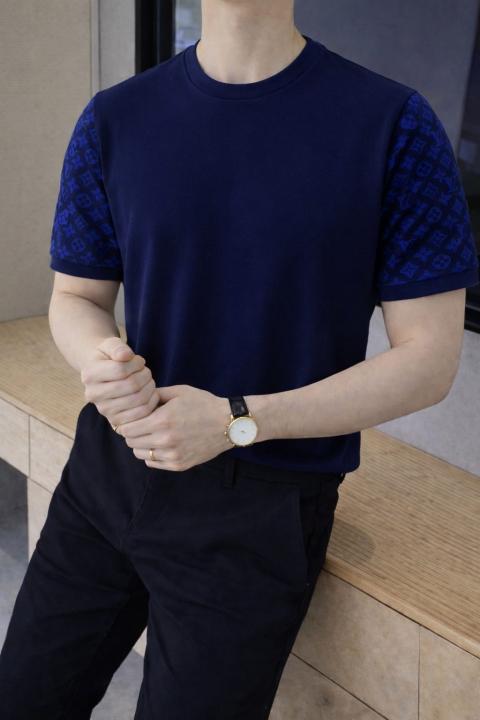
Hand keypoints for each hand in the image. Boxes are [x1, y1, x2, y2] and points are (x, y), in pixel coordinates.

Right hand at [80, 337, 158, 426]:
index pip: (121, 370)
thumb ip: (118, 347)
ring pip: (139, 399)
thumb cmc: (109, 357)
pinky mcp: (116, 421)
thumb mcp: (110, 345)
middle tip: (146, 371)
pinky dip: (151, 401)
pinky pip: (142, 414)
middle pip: (131, 385)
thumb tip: (126, 355)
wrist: (102, 374)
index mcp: (89, 375)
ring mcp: (104, 410)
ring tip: (147, 381)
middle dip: (145, 375)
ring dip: (150, 387)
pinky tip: (150, 393)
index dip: (136, 363)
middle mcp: (93, 395)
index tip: (139, 361)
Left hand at [115, 384, 231, 470]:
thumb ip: (154, 395)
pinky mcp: (179, 465)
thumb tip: (135, 398)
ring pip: (140, 454)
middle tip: (140, 425)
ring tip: (151, 435)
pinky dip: (152, 454)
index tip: (130, 418)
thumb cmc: (203, 404)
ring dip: (141, 444)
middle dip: (132, 433)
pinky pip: (153, 463)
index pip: (127, 428)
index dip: (125, 423)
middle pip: (131, 442)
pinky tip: (161, 444)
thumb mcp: (178, 392)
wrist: (228, 423)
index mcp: (161, 420)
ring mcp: (172, 455)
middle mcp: (164, 440)